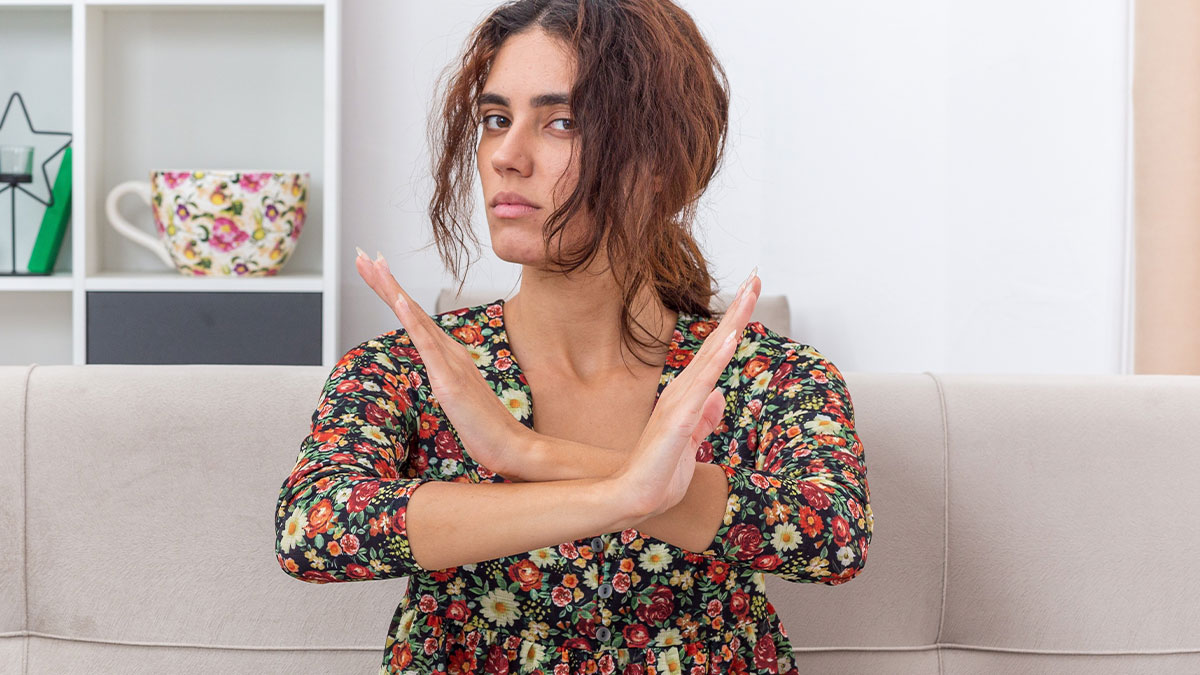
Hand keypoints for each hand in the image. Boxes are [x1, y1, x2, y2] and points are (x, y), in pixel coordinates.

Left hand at [354, 247, 533, 481]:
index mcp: (450, 355)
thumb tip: (440, 379)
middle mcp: (450, 350)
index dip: (393, 294)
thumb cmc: (485, 427)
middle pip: (411, 309)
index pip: (415, 319)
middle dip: (385, 281)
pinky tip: (398, 301)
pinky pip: (426, 344)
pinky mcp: (448, 379)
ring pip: (415, 317)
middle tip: (363, 255)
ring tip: (373, 265)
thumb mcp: (458, 400)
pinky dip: (411, 319)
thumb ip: (448, 383)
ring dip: (392, 289)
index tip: (375, 272)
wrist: (510, 444)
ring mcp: (450, 362)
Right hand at [612, 268, 760, 520]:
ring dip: (731, 324)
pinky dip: (716, 361)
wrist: (637, 498)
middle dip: (738, 310)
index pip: (716, 352)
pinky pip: (702, 386)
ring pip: (711, 355)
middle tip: (755, 277)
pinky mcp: (678, 420)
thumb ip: (706, 418)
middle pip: (715, 342)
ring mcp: (679, 403)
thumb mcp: (692, 441)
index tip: (750, 295)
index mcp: (688, 396)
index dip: (734, 323)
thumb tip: (720, 396)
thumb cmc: (660, 472)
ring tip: (748, 295)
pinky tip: (730, 341)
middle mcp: (683, 391)